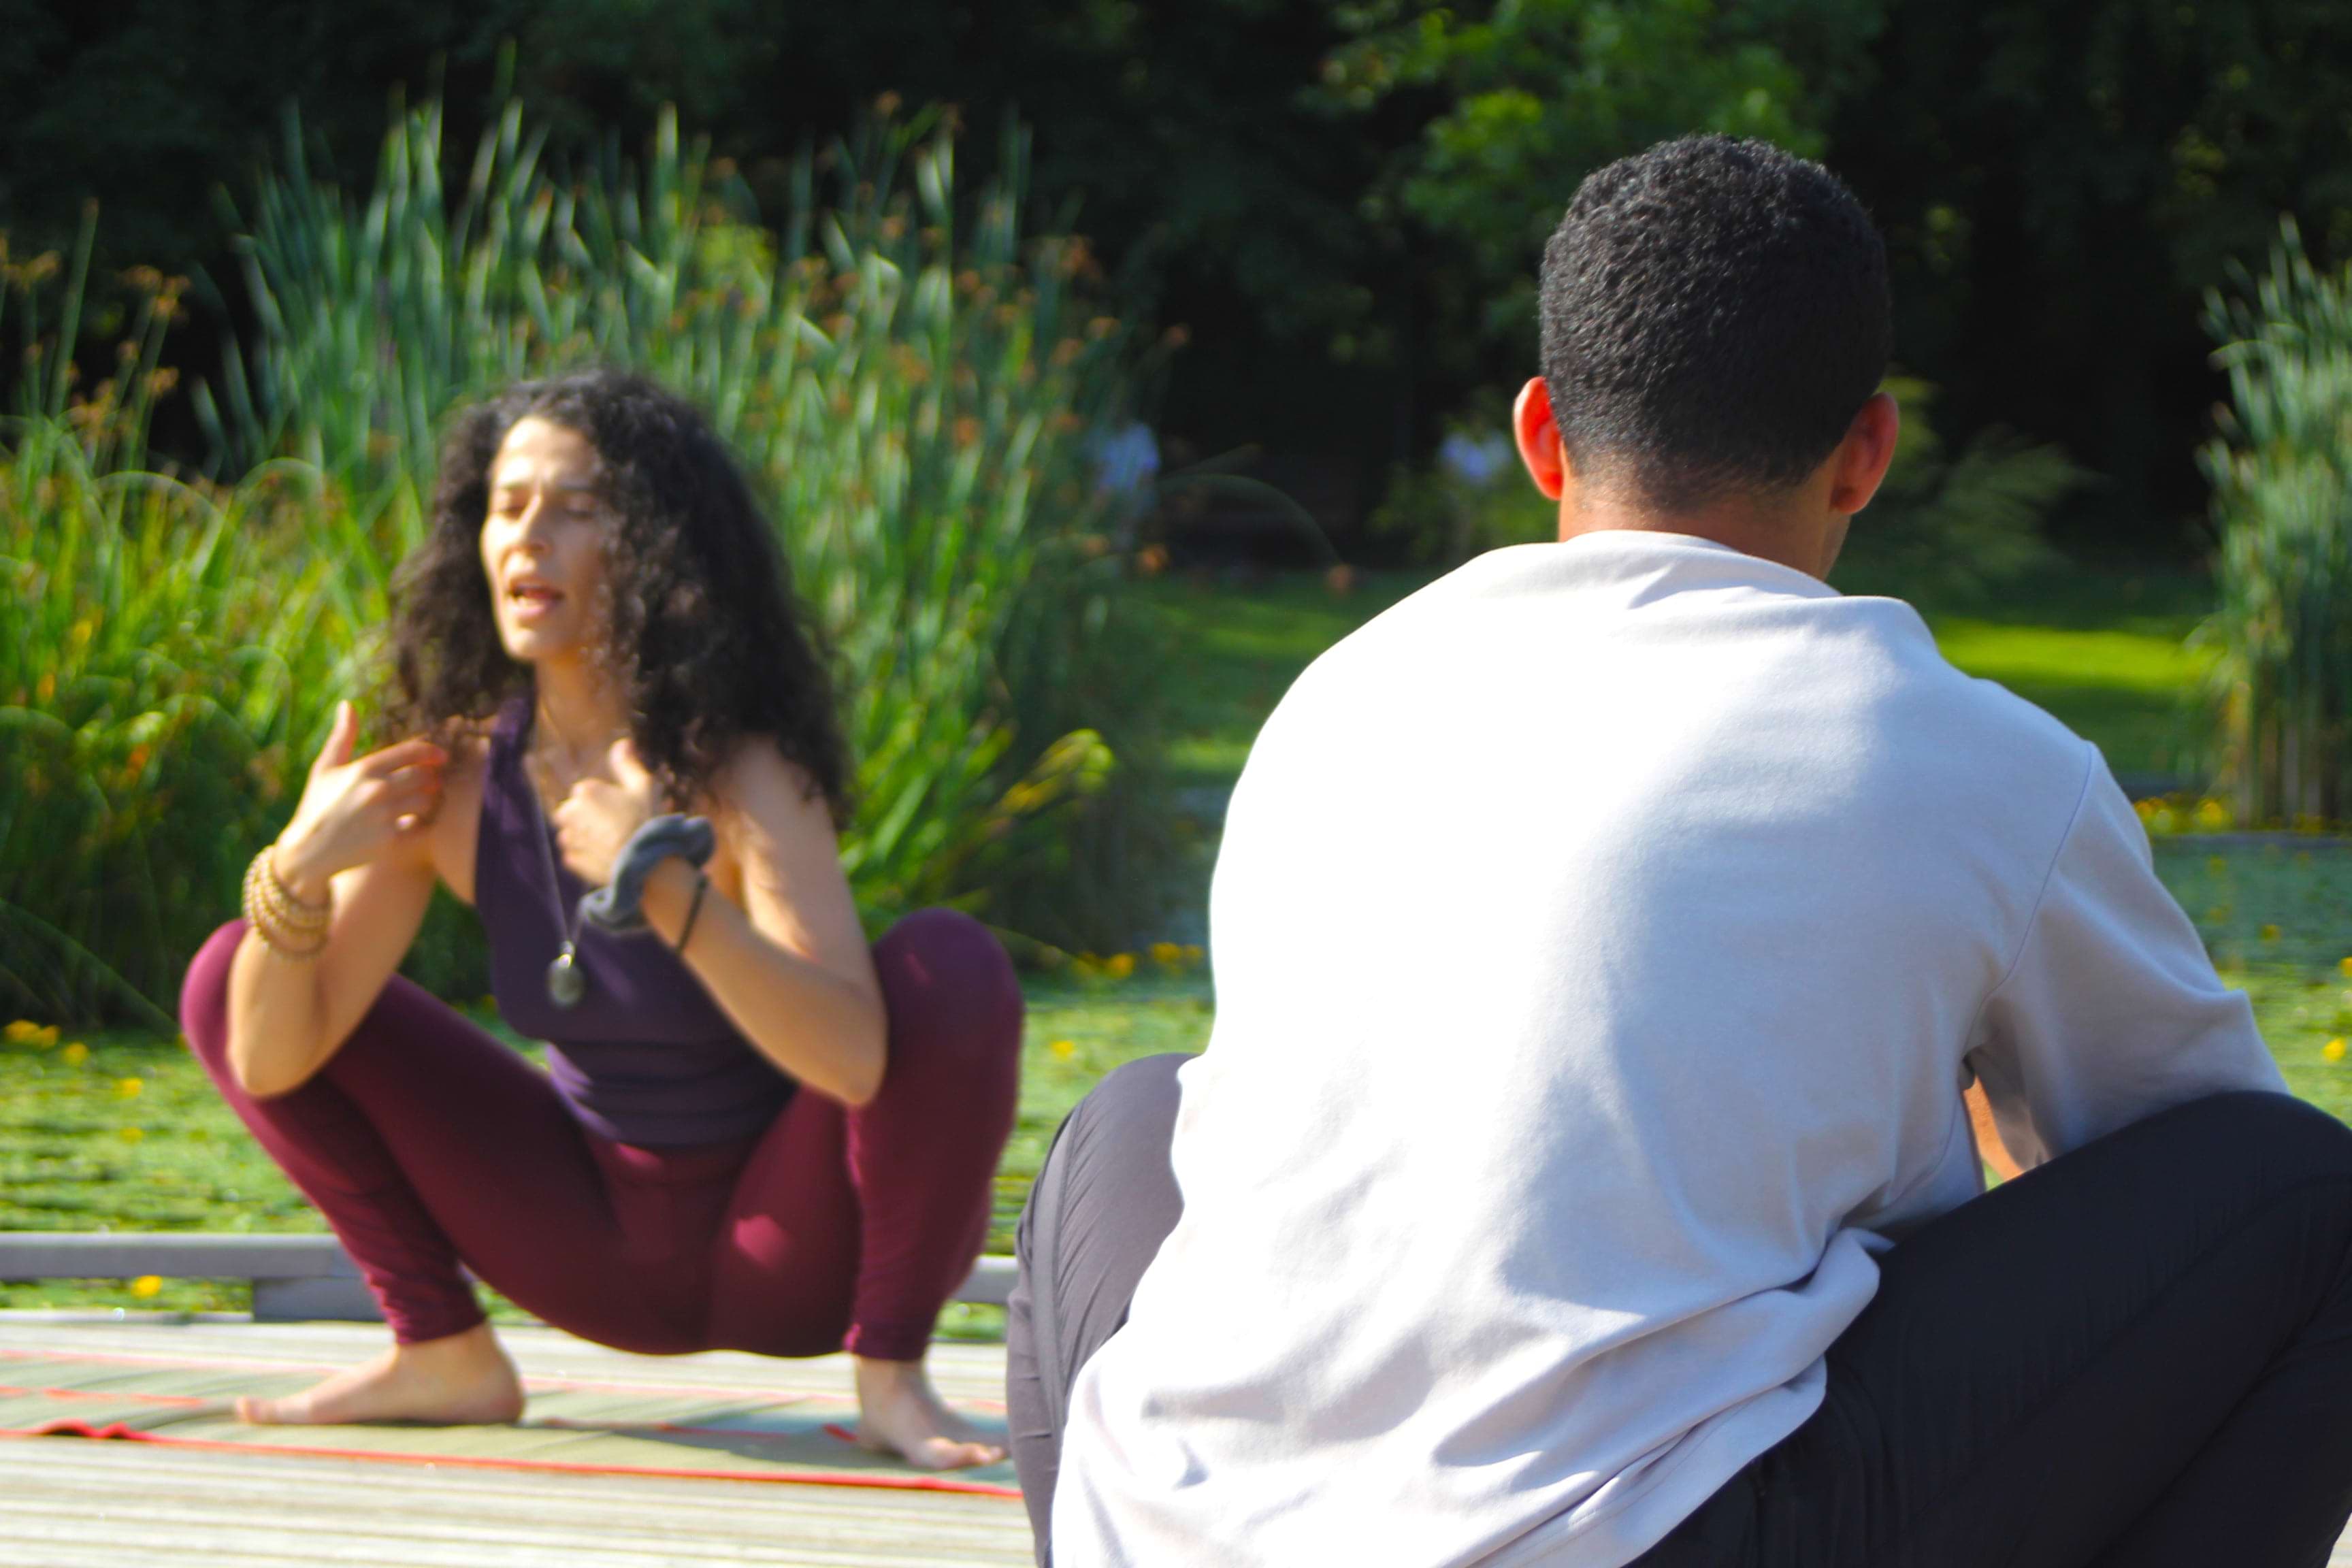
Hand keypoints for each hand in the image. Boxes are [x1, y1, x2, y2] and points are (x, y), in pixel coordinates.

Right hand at [273, 701, 446, 899]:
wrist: (308, 851)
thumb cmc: (318, 805)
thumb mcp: (325, 769)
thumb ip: (342, 737)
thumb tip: (347, 705)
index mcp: (364, 768)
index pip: (411, 752)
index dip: (431, 752)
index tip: (440, 757)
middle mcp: (376, 790)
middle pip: (425, 775)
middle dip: (432, 777)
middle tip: (433, 781)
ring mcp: (385, 816)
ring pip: (428, 800)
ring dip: (431, 800)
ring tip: (426, 800)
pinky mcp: (390, 840)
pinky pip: (423, 826)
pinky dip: (423, 823)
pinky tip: (416, 822)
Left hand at [551, 738, 666, 885]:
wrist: (645, 863)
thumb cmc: (646, 820)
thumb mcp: (643, 786)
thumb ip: (627, 764)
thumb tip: (623, 743)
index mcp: (585, 791)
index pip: (587, 791)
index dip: (605, 799)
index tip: (621, 808)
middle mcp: (570, 812)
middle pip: (574, 810)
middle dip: (589, 816)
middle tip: (614, 825)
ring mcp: (569, 837)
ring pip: (573, 831)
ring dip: (585, 834)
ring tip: (610, 842)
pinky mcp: (572, 860)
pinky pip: (575, 854)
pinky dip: (586, 854)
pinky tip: (605, 856)